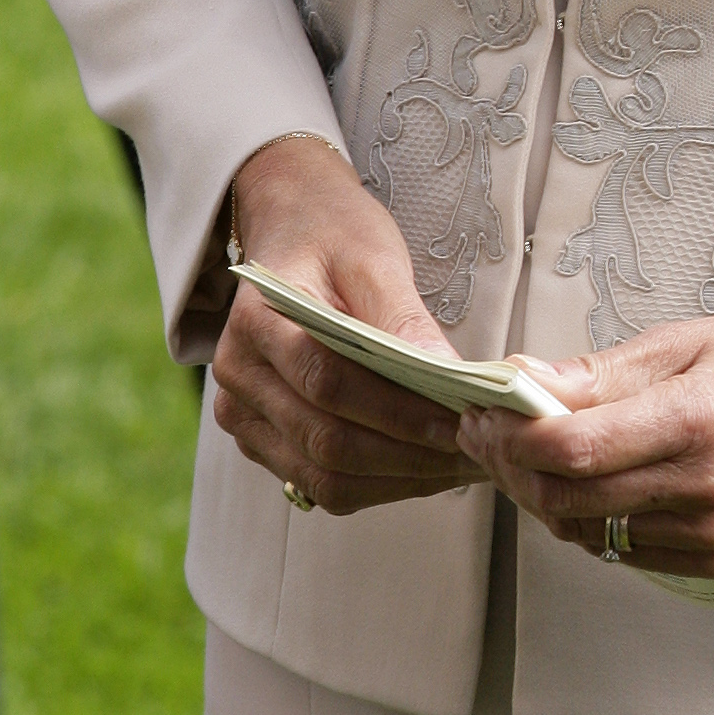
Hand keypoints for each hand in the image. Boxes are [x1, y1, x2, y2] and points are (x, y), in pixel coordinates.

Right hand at [207, 136, 482, 517]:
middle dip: (409, 455)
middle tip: (475, 451)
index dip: (399, 411)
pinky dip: (380, 485)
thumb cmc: (334, 237)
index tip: (462, 419)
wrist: (293, 229)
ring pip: (324, 478)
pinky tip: (427, 468)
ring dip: (400, 481)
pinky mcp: (263, 441)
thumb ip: (405, 321)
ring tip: (460, 465)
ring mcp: (244, 415)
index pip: (328, 382)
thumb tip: (449, 376)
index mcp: (257, 321)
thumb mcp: (374, 261)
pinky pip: (321, 484)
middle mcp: (238, 377)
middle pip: (325, 441)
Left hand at [459, 298, 713, 574]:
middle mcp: (706, 487)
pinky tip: (586, 482)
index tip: (484, 412)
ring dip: (546, 495)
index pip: (573, 448)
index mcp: (697, 421)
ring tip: (533, 451)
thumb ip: (596, 374)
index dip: (512, 435)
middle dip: (512, 466)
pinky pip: (625, 550)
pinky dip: (591, 520)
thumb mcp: (681, 341)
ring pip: (588, 532)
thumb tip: (520, 384)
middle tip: (490, 431)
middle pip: (568, 498)